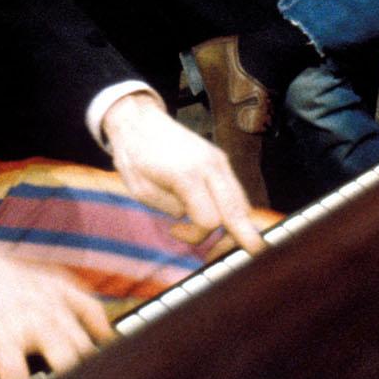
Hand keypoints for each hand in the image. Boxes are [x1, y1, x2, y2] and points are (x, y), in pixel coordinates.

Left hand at [101, 91, 266, 255]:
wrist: (139, 120)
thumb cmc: (136, 156)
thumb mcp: (142, 191)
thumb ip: (171, 209)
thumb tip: (196, 221)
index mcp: (187, 175)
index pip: (209, 220)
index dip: (194, 235)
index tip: (174, 231)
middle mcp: (211, 166)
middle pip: (238, 213)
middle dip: (238, 240)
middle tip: (227, 258)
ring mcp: (219, 161)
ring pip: (242, 203)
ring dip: (236, 227)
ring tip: (219, 244)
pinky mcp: (220, 160)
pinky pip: (235, 193)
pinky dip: (232, 212)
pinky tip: (218, 221)